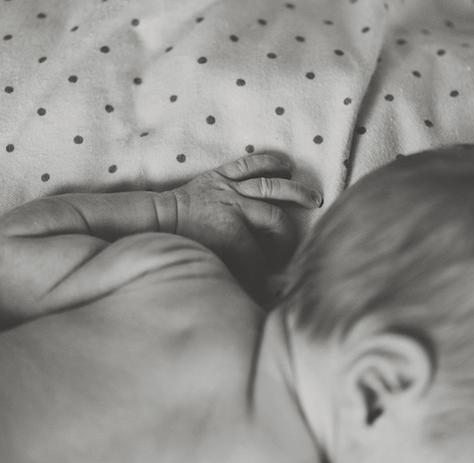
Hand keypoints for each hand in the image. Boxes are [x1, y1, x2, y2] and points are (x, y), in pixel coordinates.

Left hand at [162, 154, 321, 300]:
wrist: (159, 217)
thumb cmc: (184, 242)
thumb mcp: (209, 262)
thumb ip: (236, 272)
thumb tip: (259, 289)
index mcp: (229, 232)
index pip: (260, 255)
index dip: (267, 269)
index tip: (270, 277)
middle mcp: (233, 206)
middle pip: (274, 219)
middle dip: (289, 234)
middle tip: (297, 245)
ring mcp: (229, 187)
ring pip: (270, 186)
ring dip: (295, 191)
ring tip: (314, 198)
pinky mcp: (222, 174)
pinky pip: (251, 163)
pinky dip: (271, 162)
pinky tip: (287, 166)